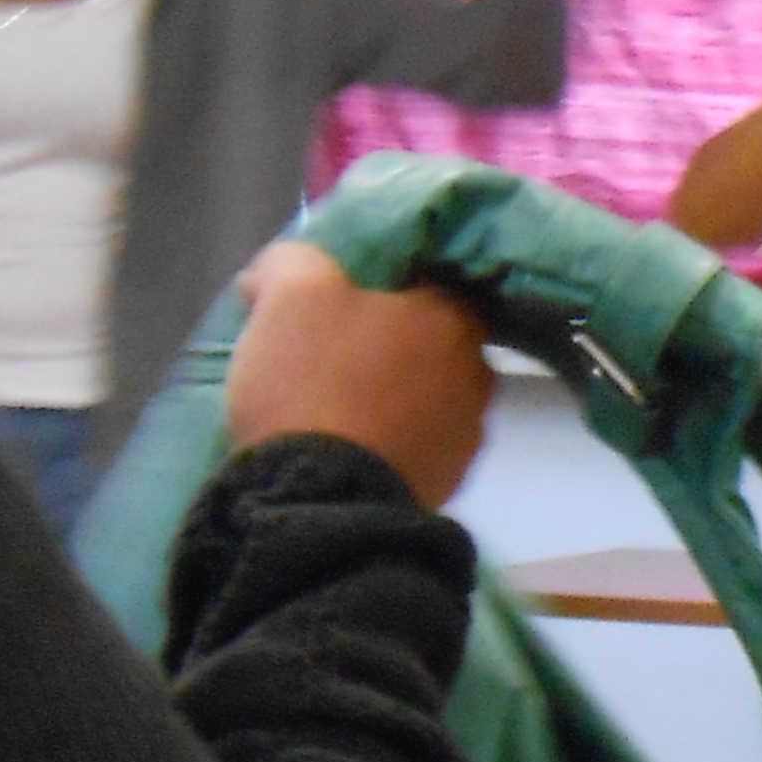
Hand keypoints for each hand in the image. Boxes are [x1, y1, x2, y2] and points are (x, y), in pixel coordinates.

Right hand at [224, 242, 494, 503]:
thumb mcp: (291, 295)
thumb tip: (283, 267)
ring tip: (332, 404)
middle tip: (327, 353)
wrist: (320, 500)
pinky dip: (387, 439)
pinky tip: (347, 444)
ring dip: (388, 395)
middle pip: (426, 342)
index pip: (427, 282)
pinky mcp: (447, 483)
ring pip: (424, 396)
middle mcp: (478, 373)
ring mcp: (469, 435)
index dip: (379, 286)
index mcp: (455, 319)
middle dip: (385, 343)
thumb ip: (293, 262)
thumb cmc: (314, 382)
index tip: (337, 299)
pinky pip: (415, 444)